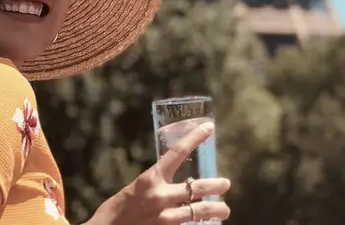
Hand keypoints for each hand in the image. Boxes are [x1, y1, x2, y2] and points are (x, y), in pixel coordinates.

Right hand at [86, 122, 230, 224]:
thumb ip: (157, 185)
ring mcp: (163, 217)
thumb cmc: (118, 209)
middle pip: (197, 187)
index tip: (209, 128)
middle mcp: (159, 196)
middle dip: (216, 185)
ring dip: (215, 209)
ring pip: (199, 212)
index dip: (195, 138)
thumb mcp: (137, 188)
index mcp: (150, 178)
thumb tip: (178, 186)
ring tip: (225, 209)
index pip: (177, 152)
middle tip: (226, 184)